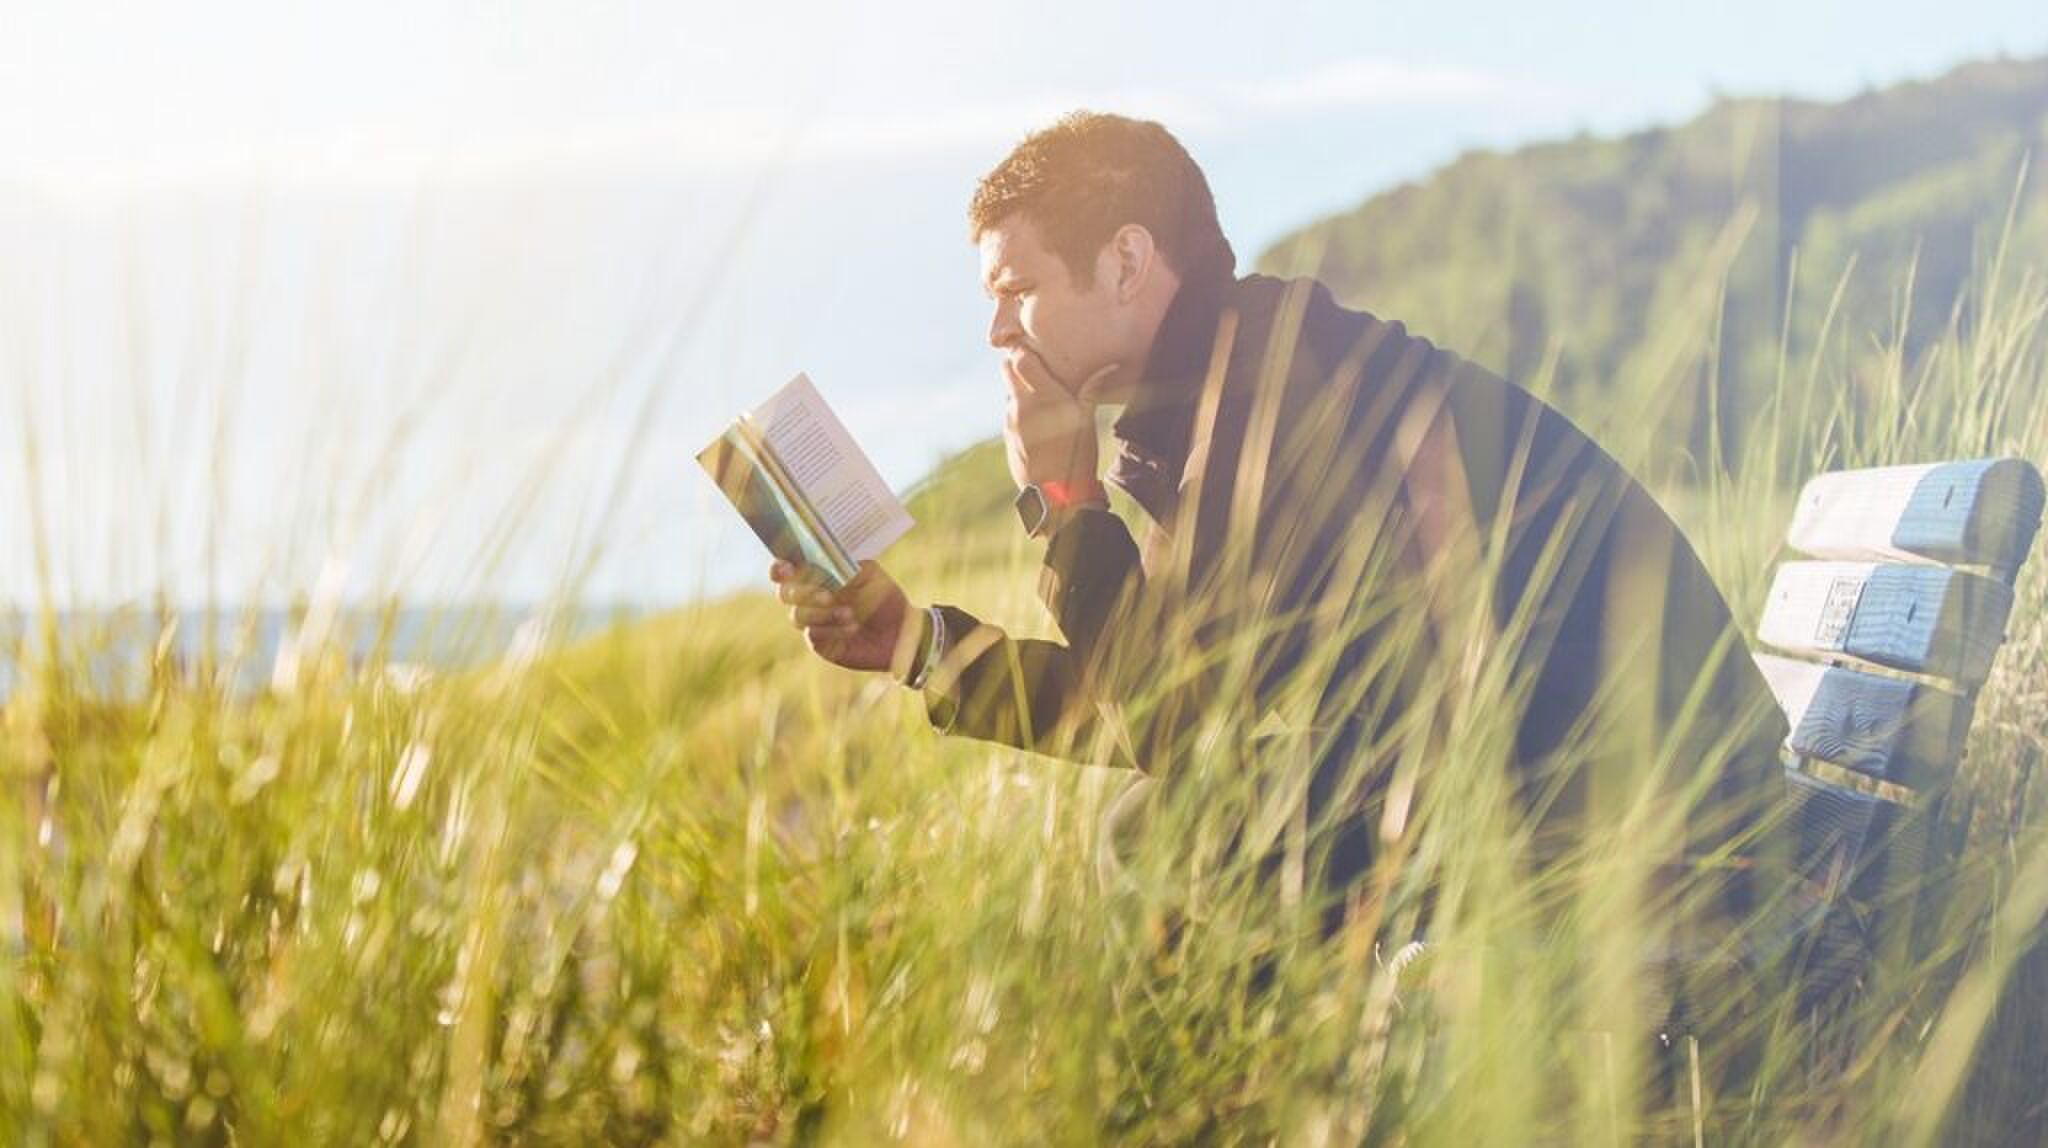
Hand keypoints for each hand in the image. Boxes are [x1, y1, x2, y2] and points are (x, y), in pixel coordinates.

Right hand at [769, 559, 922, 676]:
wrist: (900, 631)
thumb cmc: (883, 598)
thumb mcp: (869, 574)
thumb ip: (843, 565)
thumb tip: (820, 564)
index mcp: (817, 575)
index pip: (787, 569)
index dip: (779, 568)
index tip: (786, 568)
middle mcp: (808, 598)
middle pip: (784, 593)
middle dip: (803, 593)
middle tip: (828, 596)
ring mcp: (812, 621)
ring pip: (797, 616)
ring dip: (822, 614)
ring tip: (850, 615)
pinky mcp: (818, 643)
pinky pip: (812, 635)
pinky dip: (831, 630)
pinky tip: (852, 628)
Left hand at [1003, 349, 1114, 491]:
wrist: (1056, 495)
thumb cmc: (1077, 455)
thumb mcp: (1088, 420)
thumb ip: (1092, 389)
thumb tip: (1111, 366)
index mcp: (1043, 396)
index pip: (1019, 358)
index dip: (1025, 351)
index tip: (1037, 352)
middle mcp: (1022, 405)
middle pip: (1007, 368)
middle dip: (1018, 364)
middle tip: (1035, 367)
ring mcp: (1011, 420)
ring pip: (1008, 391)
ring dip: (1019, 389)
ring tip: (1040, 397)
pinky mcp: (1007, 436)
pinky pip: (1010, 413)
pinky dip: (1019, 411)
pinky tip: (1037, 422)